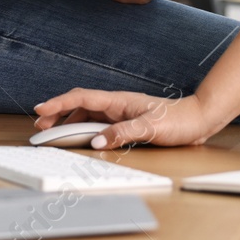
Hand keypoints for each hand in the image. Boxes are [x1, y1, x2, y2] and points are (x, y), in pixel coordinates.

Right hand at [34, 89, 221, 149]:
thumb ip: (123, 133)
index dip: (59, 103)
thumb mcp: (150, 128)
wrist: (198, 120)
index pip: (82, 98)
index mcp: (119, 101)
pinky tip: (81, 139)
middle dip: (57, 114)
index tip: (40, 110)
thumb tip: (96, 141)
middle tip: (40, 127)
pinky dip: (84, 130)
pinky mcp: (126, 123)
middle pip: (79, 106)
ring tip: (54, 134)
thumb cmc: (179, 120)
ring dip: (69, 123)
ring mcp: (121, 113)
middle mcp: (117, 105)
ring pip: (87, 115)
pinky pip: (98, 124)